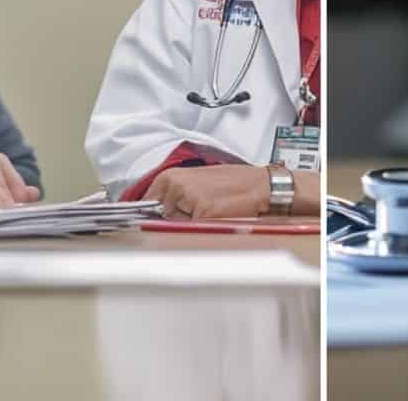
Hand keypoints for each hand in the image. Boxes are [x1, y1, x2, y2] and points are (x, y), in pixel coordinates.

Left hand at [150, 164, 272, 218]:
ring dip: (190, 224)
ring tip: (211, 210)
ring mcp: (188, 199)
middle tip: (200, 209)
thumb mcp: (198, 180)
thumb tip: (156, 211)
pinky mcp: (202, 214)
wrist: (261, 186)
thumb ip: (175, 193)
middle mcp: (176, 186)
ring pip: (176, 226)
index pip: (146, 203)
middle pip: (161, 217)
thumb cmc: (235, 183)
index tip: (155, 218)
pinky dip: (203, 229)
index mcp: (171, 176)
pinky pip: (192, 231)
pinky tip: (218, 216)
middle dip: (176, 219)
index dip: (153, 214)